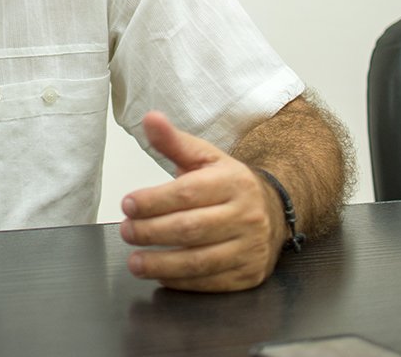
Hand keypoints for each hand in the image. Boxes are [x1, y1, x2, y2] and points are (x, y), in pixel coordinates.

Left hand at [118, 111, 283, 291]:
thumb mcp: (204, 157)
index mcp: (233, 181)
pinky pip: (211, 282)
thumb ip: (173, 141)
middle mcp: (246, 214)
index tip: (127, 205)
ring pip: (200, 261)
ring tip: (135, 261)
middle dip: (151, 232)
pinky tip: (161, 273)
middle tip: (126, 231)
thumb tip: (150, 119)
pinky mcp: (250, 274)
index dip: (153, 201)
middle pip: (190, 228)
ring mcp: (251, 247)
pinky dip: (181, 281)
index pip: (187, 193)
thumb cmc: (229, 183)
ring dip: (161, 263)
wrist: (274, 209)